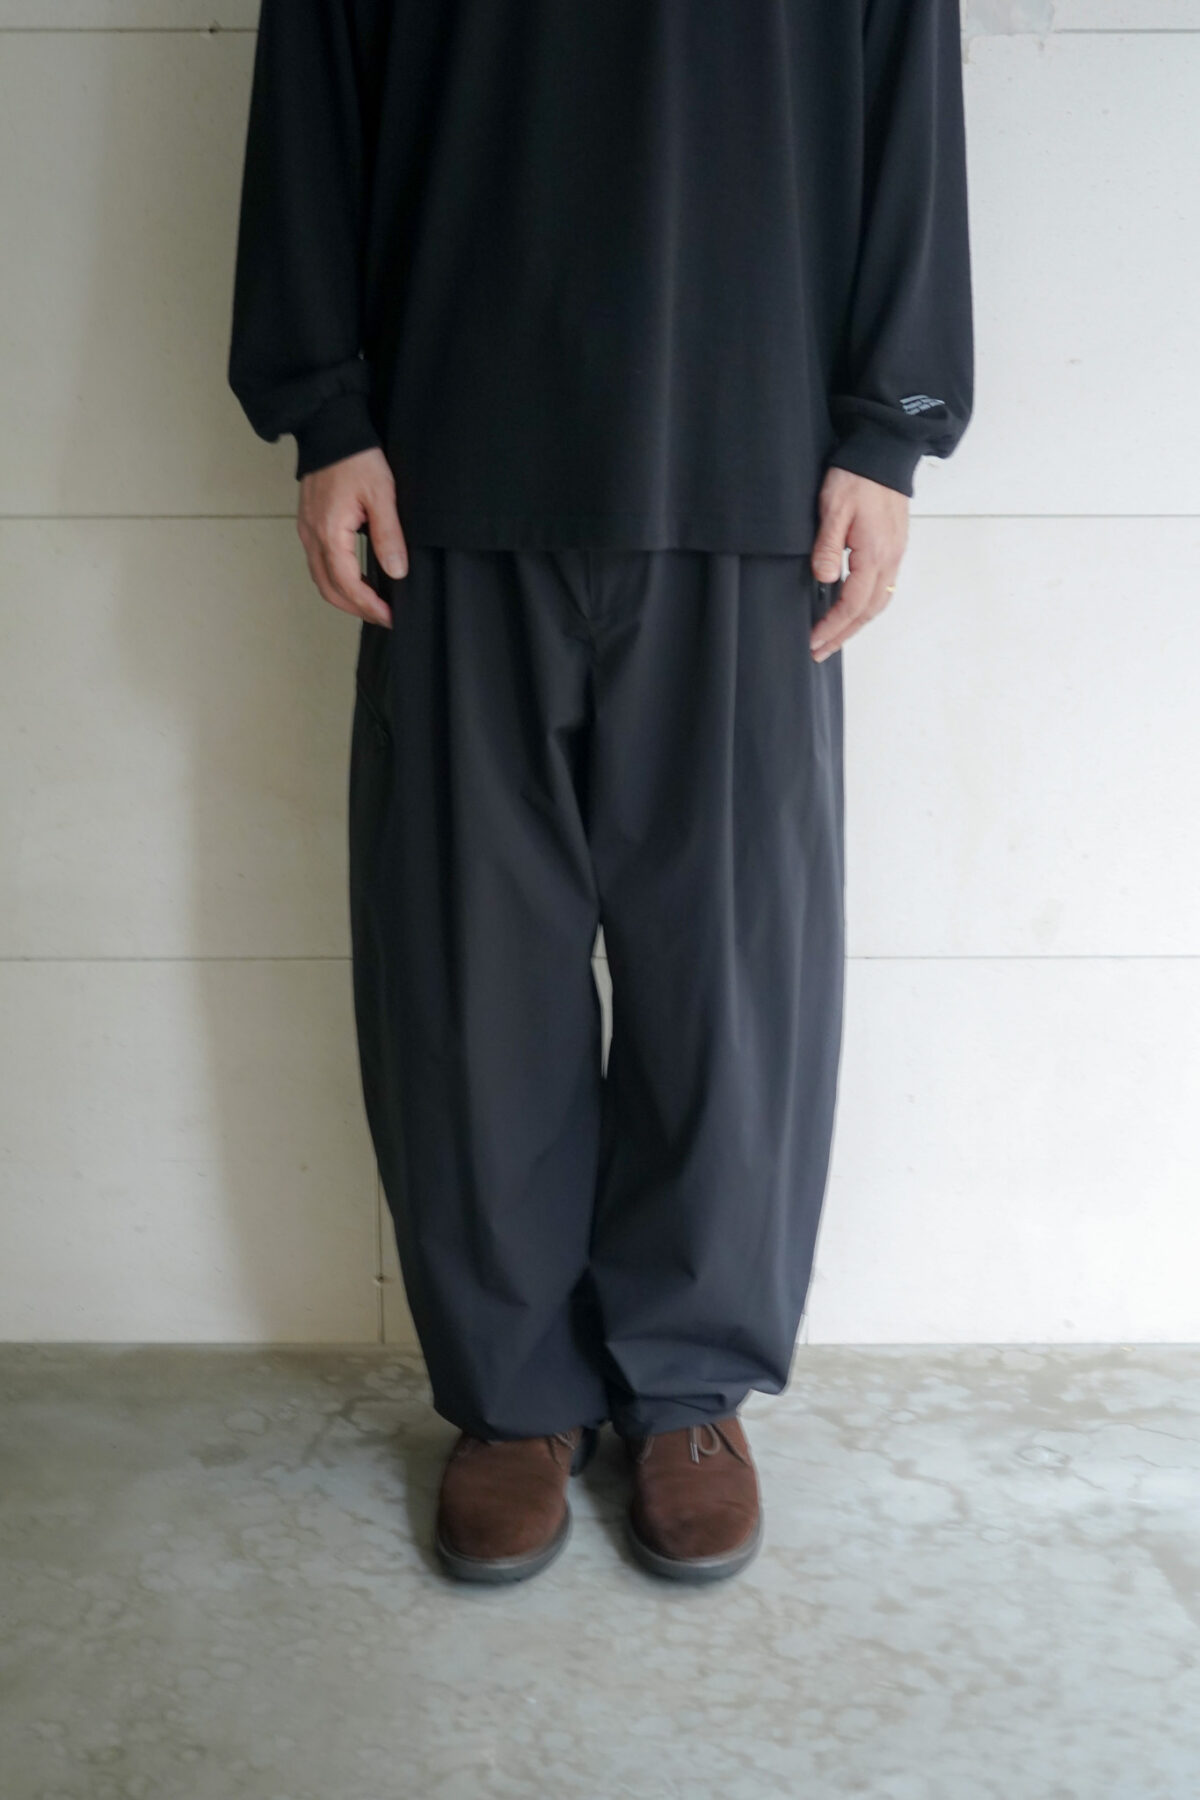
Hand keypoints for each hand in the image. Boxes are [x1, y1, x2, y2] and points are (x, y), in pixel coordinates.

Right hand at [297, 447, 407, 628]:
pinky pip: (319, 564)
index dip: (369, 606)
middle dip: (357, 609)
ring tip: (373, 604)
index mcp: (329, 533)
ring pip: (321, 579)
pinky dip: (337, 580)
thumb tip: (396, 572)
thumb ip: (388, 535)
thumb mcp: (382, 494)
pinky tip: (359, 579)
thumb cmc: (355, 457)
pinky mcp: (308, 525)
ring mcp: (306, 531)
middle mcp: (312, 537)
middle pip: (330, 589)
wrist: (329, 428)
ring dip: (346, 597)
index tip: (390, 616)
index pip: (348, 584)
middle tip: (384, 617)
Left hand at [809, 467, 908, 661]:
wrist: (884, 451)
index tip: (814, 640)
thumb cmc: (857, 476)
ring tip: (835, 636)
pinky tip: (852, 609)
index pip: (853, 603)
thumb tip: (825, 579)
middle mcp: (890, 559)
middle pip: (869, 611)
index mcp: (874, 553)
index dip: (833, 626)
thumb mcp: (833, 509)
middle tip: (821, 650)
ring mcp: (896, 553)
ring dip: (856, 623)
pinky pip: (884, 587)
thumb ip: (828, 547)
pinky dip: (867, 606)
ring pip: (879, 602)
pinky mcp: (895, 547)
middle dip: (844, 634)